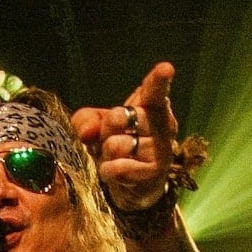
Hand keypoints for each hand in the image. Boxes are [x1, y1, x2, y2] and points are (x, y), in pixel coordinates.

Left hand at [71, 61, 181, 212]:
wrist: (133, 183)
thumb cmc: (118, 143)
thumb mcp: (97, 126)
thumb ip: (86, 120)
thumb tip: (87, 134)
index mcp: (152, 105)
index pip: (154, 90)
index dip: (159, 79)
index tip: (165, 69)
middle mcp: (163, 123)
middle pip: (118, 117)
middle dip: (106, 129)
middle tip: (114, 137)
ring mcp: (162, 148)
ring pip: (115, 145)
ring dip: (107, 154)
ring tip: (118, 157)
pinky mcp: (156, 171)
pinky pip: (118, 168)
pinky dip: (109, 171)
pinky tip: (118, 172)